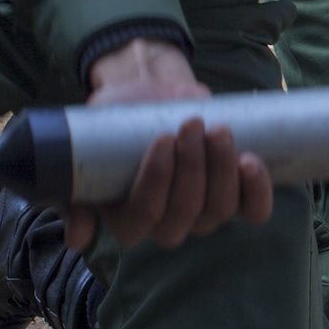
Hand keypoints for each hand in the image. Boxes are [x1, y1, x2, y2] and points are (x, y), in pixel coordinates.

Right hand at [65, 35, 273, 254]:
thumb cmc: (114, 120)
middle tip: (191, 125)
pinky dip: (257, 191)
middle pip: (186, 214)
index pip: (145, 217)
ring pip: (218, 210)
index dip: (157, 182)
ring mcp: (204, 211)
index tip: (163, 139)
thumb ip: (71, 191)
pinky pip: (253, 210)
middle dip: (193, 170)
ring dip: (222, 171)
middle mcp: (168, 224)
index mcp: (129, 220)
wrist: (149, 90)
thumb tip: (76, 239)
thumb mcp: (84, 147)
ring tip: (218, 131)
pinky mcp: (234, 193)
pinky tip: (250, 162)